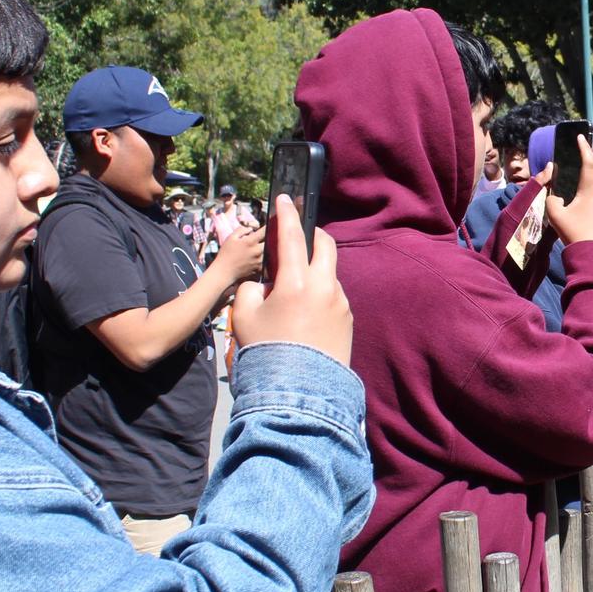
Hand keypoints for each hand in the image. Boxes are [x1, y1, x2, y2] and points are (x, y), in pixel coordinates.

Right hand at [210, 221, 266, 283]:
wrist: (224, 271)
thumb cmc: (226, 254)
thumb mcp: (231, 238)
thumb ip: (241, 230)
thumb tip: (251, 229)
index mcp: (250, 242)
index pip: (264, 231)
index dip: (267, 226)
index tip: (269, 224)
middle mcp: (257, 251)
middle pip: (269, 241)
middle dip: (266, 238)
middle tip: (261, 238)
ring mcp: (259, 260)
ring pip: (268, 250)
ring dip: (265, 247)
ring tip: (256, 248)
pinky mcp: (259, 268)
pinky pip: (265, 259)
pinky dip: (263, 257)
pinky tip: (255, 256)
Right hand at [231, 194, 352, 365]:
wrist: (300, 392)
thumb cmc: (267, 352)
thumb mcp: (244, 316)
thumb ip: (252, 290)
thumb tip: (265, 284)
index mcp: (298, 282)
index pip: (292, 236)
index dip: (286, 213)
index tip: (284, 199)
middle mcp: (325, 287)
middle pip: (324, 245)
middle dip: (311, 235)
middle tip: (296, 236)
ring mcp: (341, 304)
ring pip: (328, 274)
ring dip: (313, 272)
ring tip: (291, 292)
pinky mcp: (348, 320)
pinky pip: (332, 297)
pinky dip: (319, 295)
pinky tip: (303, 314)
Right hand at [544, 135, 592, 245]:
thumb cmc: (575, 233)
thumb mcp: (556, 216)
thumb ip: (552, 199)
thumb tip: (553, 194)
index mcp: (590, 190)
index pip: (589, 162)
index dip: (584, 148)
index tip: (580, 137)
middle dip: (588, 160)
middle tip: (577, 158)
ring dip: (591, 175)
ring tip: (577, 178)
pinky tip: (583, 197)